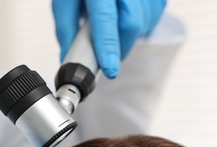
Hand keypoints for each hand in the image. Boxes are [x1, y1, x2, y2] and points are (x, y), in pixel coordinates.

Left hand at [52, 0, 166, 77]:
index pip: (105, 18)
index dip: (108, 47)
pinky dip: (137, 28)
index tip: (110, 70)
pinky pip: (151, 22)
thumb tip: (69, 58)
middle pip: (131, 24)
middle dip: (119, 47)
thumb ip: (65, 29)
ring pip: (143, 25)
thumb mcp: (65, 1)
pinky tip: (124, 17)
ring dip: (126, 37)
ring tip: (112, 24)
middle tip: (106, 54)